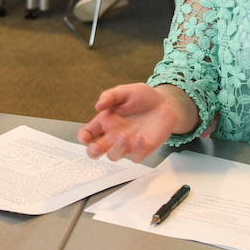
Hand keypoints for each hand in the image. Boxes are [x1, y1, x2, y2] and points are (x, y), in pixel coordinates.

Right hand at [77, 83, 195, 161]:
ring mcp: (127, 144)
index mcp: (105, 122)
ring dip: (116, 149)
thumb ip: (110, 96)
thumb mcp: (125, 91)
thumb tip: (98, 105)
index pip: (88, 133)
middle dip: (93, 151)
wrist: (166, 104)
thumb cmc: (143, 97)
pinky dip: (135, 150)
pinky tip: (140, 138)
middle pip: (95, 151)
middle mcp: (113, 135)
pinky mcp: (142, 150)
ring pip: (113, 156)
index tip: (85, 137)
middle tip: (96, 147)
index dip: (83, 137)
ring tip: (124, 136)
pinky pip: (135, 157)